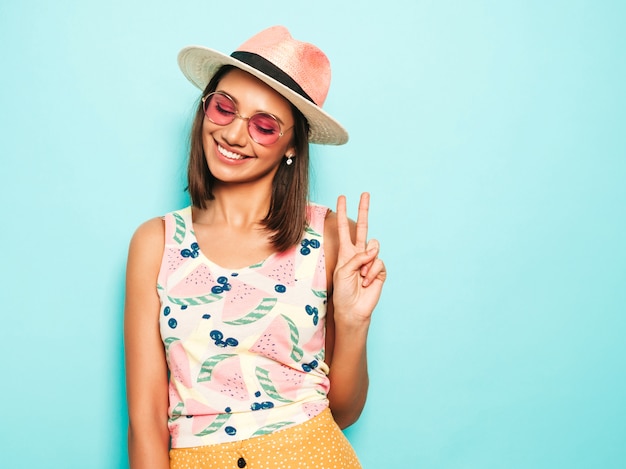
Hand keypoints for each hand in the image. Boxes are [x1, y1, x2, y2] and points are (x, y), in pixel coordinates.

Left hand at [331, 192, 385, 325]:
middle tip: (365, 193)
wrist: (353, 309)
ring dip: (366, 263)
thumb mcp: (342, 271)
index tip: (342, 198)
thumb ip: (357, 257)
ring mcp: (371, 261)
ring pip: (374, 247)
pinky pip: (379, 263)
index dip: (344, 213)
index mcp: (346, 252)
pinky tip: (367, 282)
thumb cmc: (343, 292)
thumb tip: (374, 249)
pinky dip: (372, 272)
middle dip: (364, 210)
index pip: (345, 229)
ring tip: (361, 277)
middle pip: (363, 227)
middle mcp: (359, 253)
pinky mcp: (380, 270)